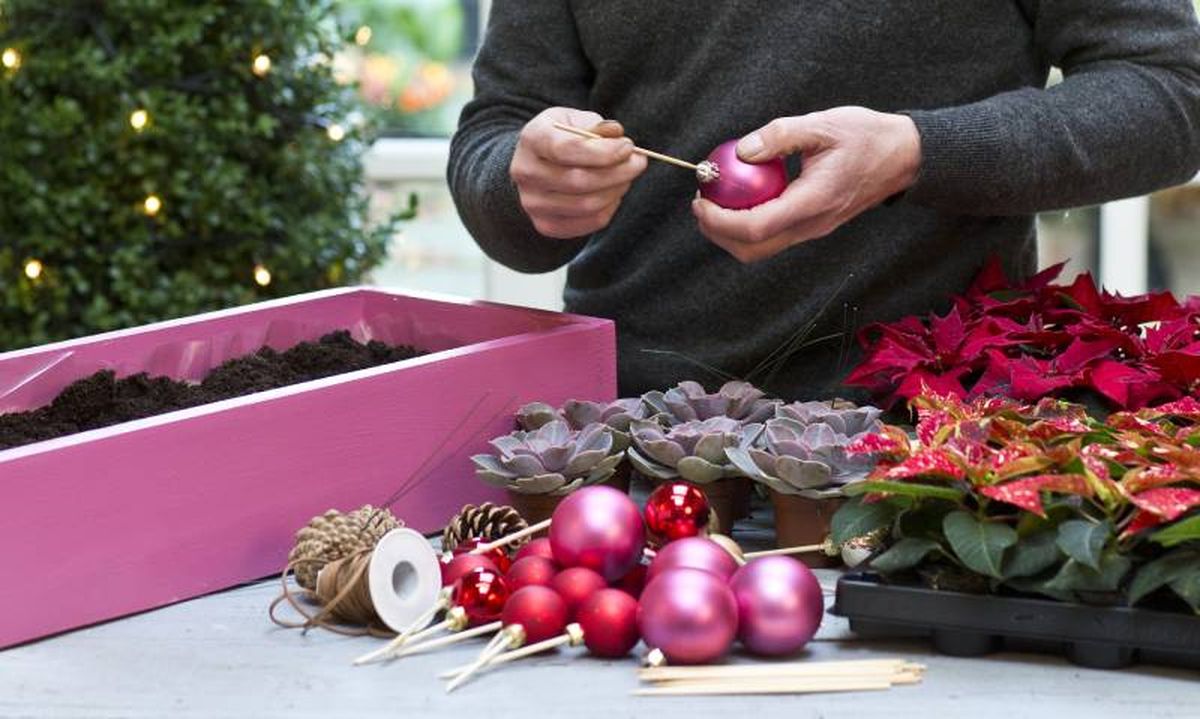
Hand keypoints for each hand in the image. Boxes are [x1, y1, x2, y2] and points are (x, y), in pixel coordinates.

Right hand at [510, 107, 647, 238]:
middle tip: (638, 162)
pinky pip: (589, 223)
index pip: (566, 149)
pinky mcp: (545, 225)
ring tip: (627, 176)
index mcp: (531, 140)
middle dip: (617, 172)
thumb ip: (595, 125)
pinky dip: (609, 208)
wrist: (536, 164)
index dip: (602, 151)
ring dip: (616, 190)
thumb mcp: (574, 119)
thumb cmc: (561, 137)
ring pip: (586, 205)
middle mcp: (526, 173)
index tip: (628, 146)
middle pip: (578, 181)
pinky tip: (613, 193)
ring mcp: (533, 203)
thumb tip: (615, 133)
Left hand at [692, 106, 921, 262]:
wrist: (904, 157)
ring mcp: (813, 230)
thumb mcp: (823, 125)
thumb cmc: (867, 137)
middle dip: (718, 233)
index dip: (720, 220)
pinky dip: (748, 226)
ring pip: (761, 249)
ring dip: (731, 233)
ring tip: (716, 202)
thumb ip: (780, 136)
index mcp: (813, 202)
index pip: (756, 227)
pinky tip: (742, 198)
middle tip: (701, 204)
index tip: (700, 201)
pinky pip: (773, 237)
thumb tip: (742, 151)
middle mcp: (812, 225)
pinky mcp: (813, 227)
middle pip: (752, 249)